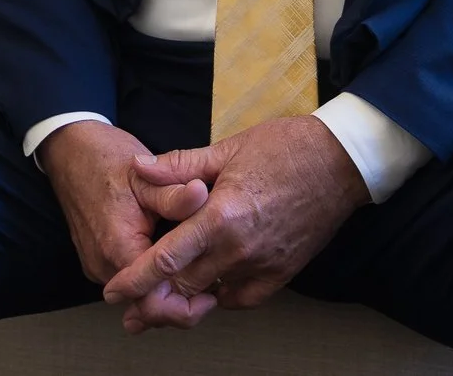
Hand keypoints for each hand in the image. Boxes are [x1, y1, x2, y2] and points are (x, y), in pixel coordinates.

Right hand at [34, 120, 208, 308]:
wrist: (69, 150)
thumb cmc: (106, 159)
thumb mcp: (145, 175)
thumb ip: (174, 194)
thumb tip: (203, 194)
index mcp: (117, 248)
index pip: (152, 302)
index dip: (184, 308)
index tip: (211, 296)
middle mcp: (102, 265)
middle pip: (145, 306)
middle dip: (179, 303)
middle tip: (211, 289)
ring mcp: (96, 265)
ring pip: (135, 297)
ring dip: (164, 292)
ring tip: (195, 275)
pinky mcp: (95, 260)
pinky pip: (126, 282)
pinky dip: (149, 281)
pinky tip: (172, 264)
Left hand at [101, 114, 369, 332]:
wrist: (340, 164)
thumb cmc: (283, 149)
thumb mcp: (226, 149)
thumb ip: (178, 165)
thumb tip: (139, 169)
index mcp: (221, 217)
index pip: (166, 259)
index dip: (135, 280)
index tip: (112, 293)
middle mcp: (239, 249)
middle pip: (184, 286)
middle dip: (153, 297)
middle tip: (129, 304)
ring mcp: (262, 265)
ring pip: (211, 295)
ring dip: (184, 299)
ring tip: (160, 303)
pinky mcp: (282, 274)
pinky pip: (242, 298)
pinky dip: (221, 295)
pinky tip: (208, 286)